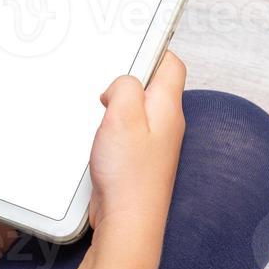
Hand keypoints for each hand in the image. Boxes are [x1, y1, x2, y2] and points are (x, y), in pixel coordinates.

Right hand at [87, 51, 186, 246]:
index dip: (151, 50)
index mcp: (168, 108)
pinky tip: (98, 135)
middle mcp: (166, 124)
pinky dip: (111, 126)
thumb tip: (123, 83)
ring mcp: (153, 143)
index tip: (127, 45)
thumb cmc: (129, 177)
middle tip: (106, 81)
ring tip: (100, 109)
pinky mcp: (137, 159)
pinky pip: (126, 130)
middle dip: (127, 78)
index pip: (170, 64)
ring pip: (136, 108)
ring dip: (116, 104)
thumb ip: (125, 87)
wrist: (127, 223)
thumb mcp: (122, 116)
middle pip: (151, 85)